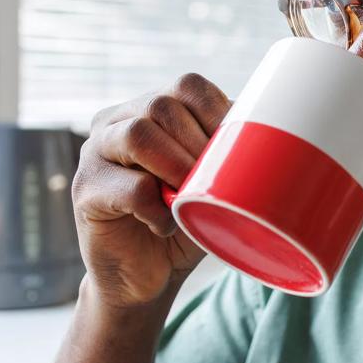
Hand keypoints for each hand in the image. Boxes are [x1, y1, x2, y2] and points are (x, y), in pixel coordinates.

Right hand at [72, 73, 231, 307]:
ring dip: (177, 167)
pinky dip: (157, 208)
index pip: (187, 86)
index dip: (218, 112)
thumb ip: (229, 150)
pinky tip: (165, 225)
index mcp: (150, 108)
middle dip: (199, 144)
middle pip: (161, 106)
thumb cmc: (186, 221)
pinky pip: (129, 187)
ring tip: (188, 198)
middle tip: (212, 181)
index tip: (238, 148)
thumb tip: (277, 126)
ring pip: (138, 135)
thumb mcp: (214, 180)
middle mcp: (116, 122)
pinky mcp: (85, 190)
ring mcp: (94, 153)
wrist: (147, 277)